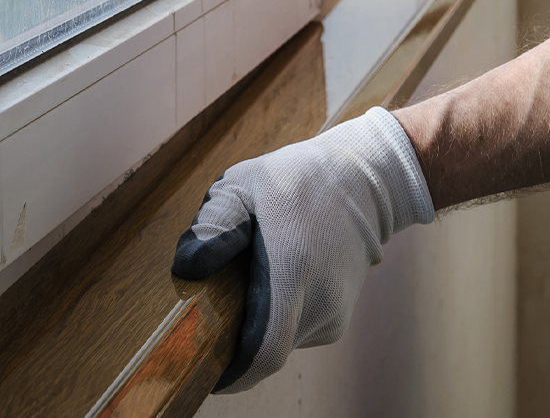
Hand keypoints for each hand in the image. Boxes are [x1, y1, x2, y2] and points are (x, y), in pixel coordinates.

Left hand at [171, 107, 434, 392]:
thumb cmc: (297, 180)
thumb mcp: (242, 186)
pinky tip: (275, 279)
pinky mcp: (337, 318)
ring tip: (252, 277)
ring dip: (257, 323)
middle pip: (265, 350)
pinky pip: (294, 331)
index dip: (231, 370)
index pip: (263, 353)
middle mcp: (319, 304)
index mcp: (292, 273)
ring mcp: (333, 315)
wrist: (362, 181)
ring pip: (279, 342)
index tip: (205, 364)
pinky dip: (276, 316)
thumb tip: (187, 269)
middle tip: (218, 302)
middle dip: (236, 338)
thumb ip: (212, 226)